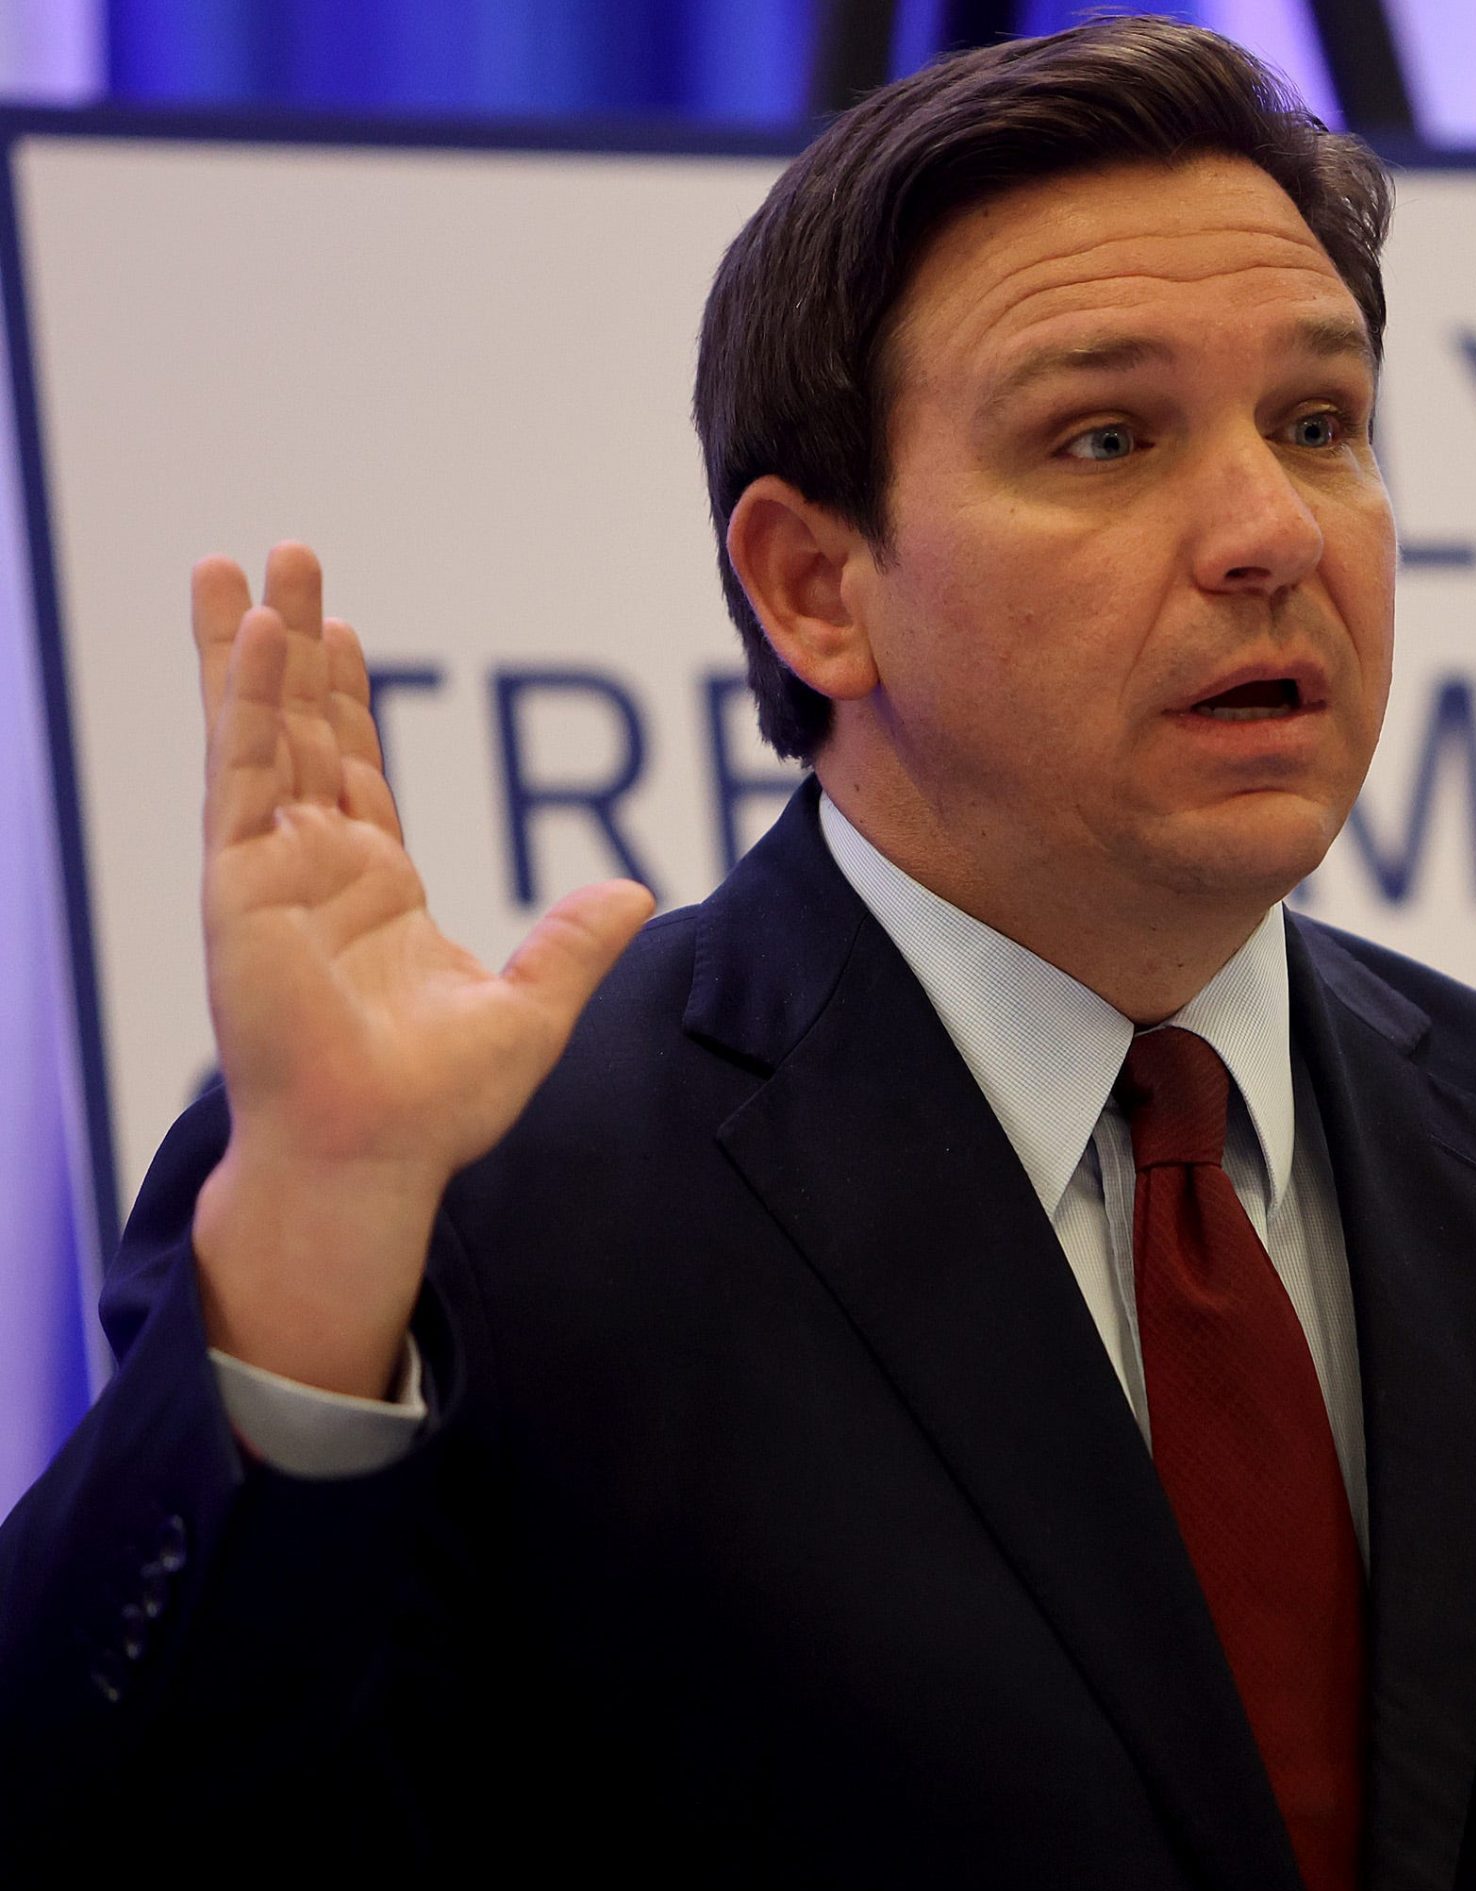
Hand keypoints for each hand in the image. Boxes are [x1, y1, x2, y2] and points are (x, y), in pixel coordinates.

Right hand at [190, 544, 653, 1396]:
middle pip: (298, 728)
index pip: (351, 766)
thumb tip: (637, 894)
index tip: (334, 626)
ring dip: (253, 648)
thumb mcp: (532, 1008)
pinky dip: (252, 703)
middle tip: (287, 554)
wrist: (378, 1154)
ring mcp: (271, 873)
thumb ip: (575, 942)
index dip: (341, 695)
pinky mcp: (241, 886)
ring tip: (242, 562)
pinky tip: (264, 636)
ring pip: (258, 734)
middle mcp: (313, 869)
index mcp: (373, 889)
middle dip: (292, 641)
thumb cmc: (436, 1106)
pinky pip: (247, 775)